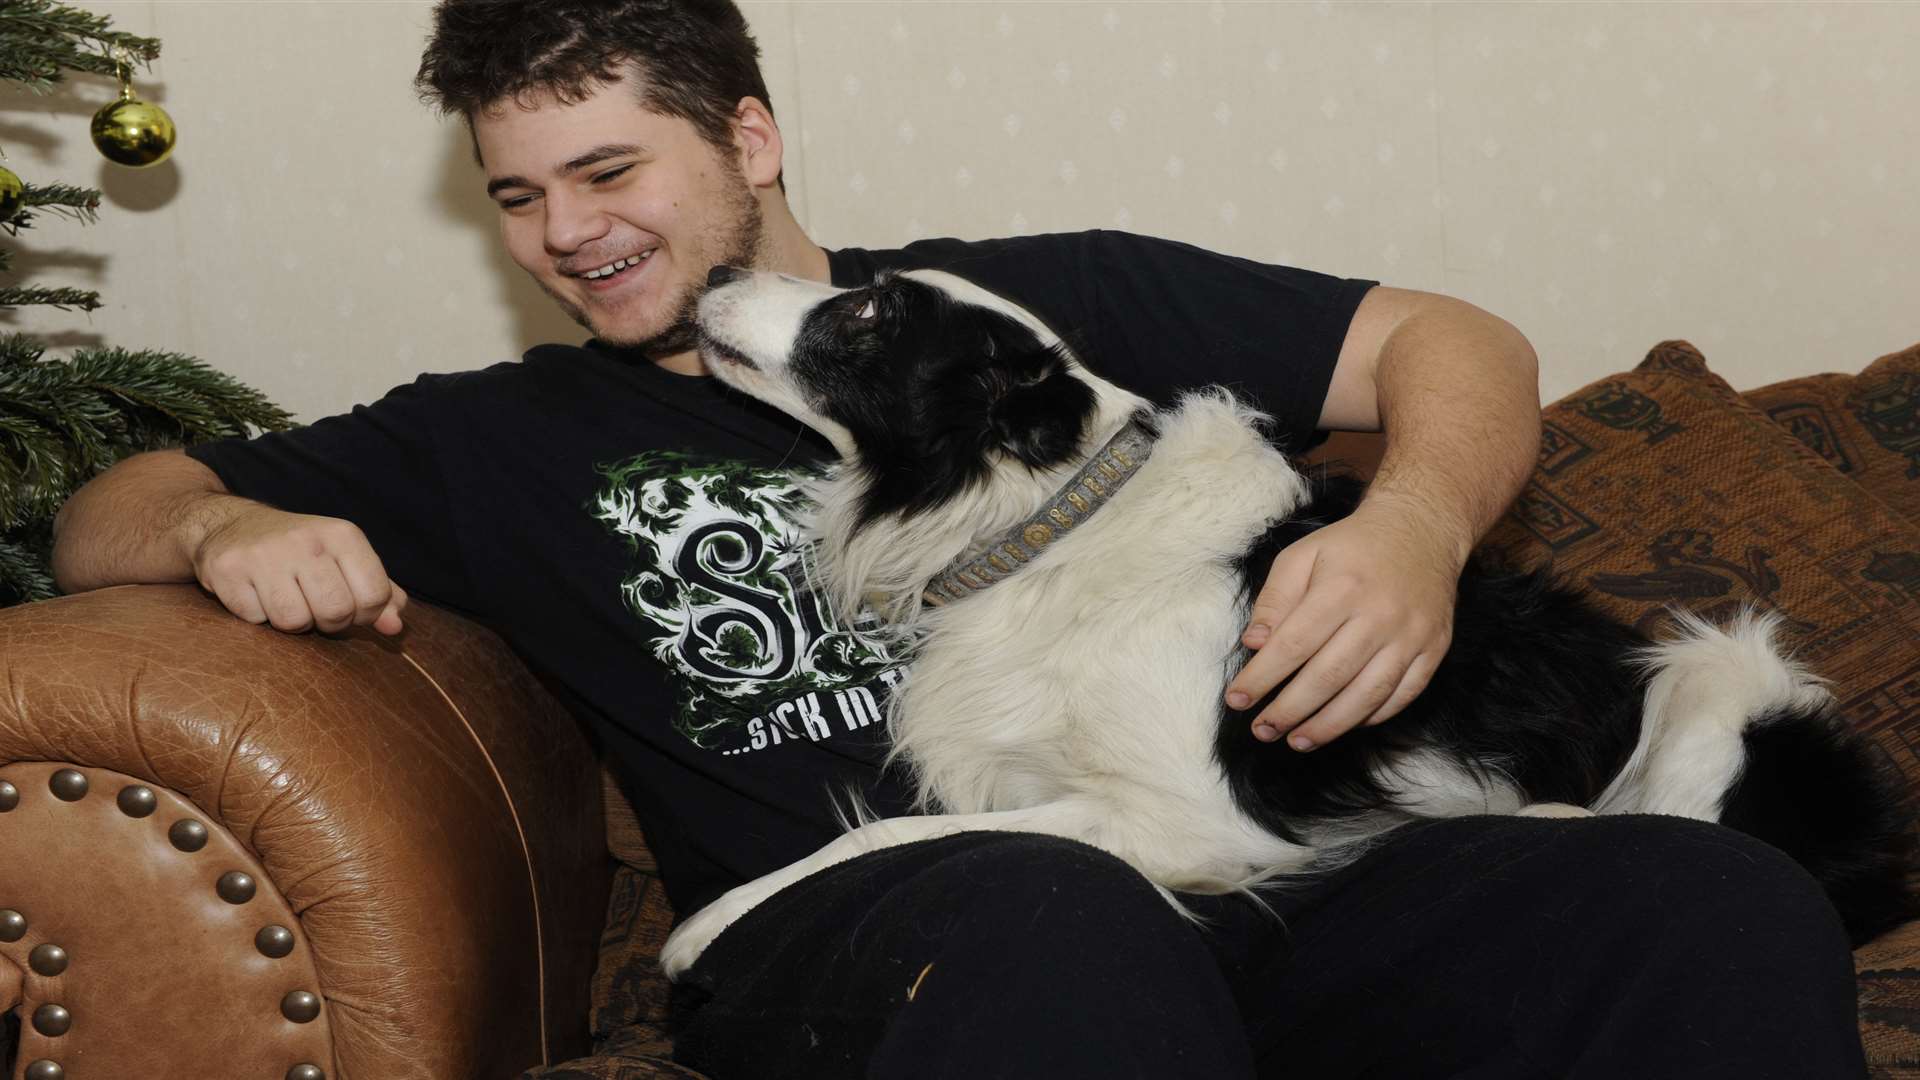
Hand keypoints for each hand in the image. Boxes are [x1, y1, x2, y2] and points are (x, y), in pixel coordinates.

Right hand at [191, 503, 406, 634]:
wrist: (232, 525)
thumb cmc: (302, 552)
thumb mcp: (347, 560)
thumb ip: (380, 594)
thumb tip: (395, 629)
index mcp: (343, 534)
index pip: (375, 595)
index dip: (366, 614)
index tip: (351, 606)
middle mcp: (306, 540)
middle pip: (336, 611)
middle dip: (329, 621)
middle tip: (315, 605)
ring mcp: (264, 554)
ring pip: (294, 622)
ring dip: (293, 621)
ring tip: (287, 598)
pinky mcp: (228, 571)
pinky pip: (255, 619)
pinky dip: (259, 615)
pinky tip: (257, 592)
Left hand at [1223, 502, 1459, 749]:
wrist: (1421, 530)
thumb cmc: (1351, 547)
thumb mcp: (1302, 555)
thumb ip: (1275, 599)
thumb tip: (1254, 644)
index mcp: (1341, 588)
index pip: (1292, 646)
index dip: (1262, 678)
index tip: (1237, 700)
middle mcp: (1379, 615)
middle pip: (1328, 677)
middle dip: (1289, 710)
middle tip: (1262, 730)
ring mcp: (1411, 636)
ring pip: (1366, 695)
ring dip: (1328, 725)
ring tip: (1297, 740)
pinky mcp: (1434, 649)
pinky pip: (1402, 695)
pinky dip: (1371, 717)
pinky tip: (1342, 724)